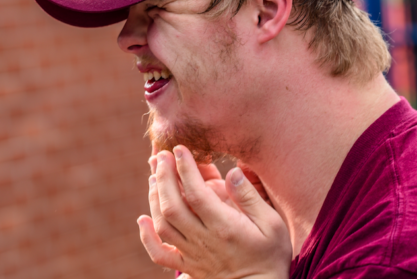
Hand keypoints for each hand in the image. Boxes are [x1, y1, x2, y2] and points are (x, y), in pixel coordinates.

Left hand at [138, 146, 291, 278]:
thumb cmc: (270, 256)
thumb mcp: (273, 225)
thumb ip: (250, 197)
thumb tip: (232, 171)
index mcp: (224, 227)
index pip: (196, 193)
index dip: (185, 168)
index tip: (179, 148)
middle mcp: (203, 240)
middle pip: (173, 205)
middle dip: (164, 176)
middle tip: (161, 155)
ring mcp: (192, 254)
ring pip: (163, 224)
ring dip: (154, 197)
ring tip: (154, 176)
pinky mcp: (187, 266)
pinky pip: (159, 254)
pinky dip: (147, 237)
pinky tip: (143, 218)